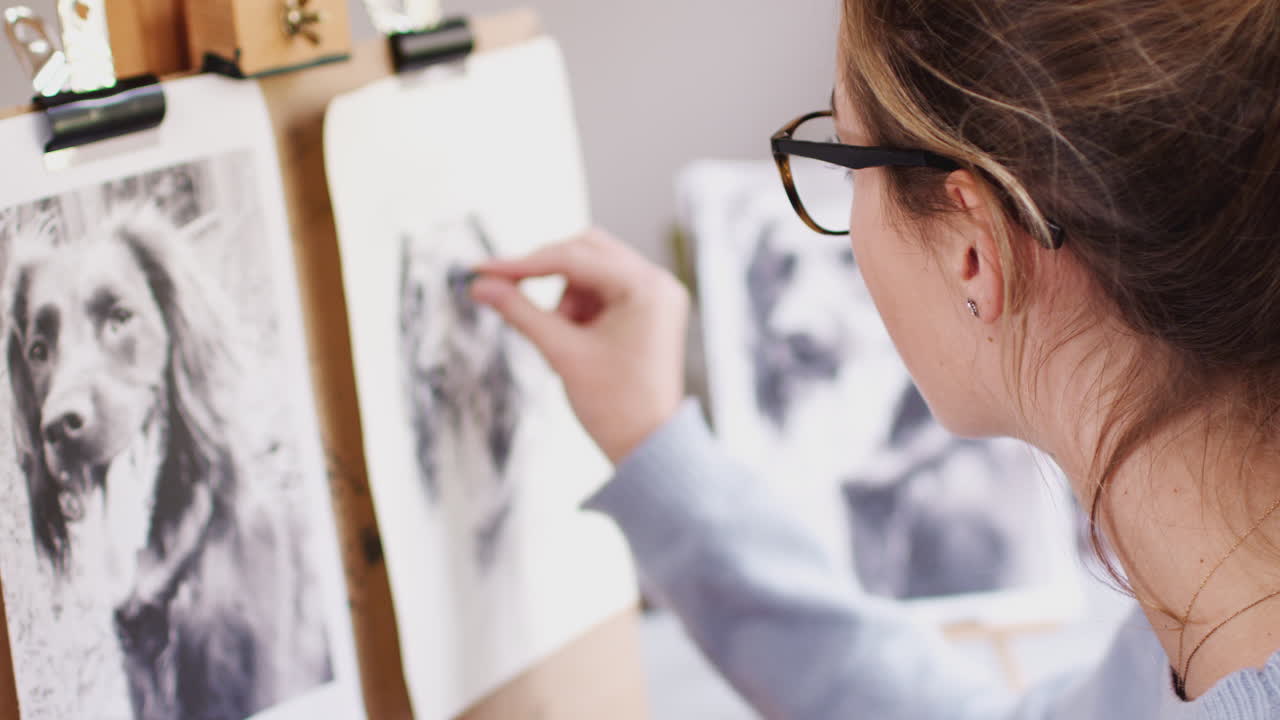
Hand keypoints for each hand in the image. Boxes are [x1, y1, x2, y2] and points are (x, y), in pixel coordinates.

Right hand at [470, 228, 689, 463]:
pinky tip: (578, 338)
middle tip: (510, 293)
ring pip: (591, 269)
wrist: (647, 445)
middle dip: (547, 275)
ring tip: (565, 341)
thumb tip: (480, 285)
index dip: (523, 263)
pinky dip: (579, 306)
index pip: (574, 258)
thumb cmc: (614, 406)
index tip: (483, 270)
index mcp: (645, 288)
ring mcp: (656, 294)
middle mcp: (657, 281)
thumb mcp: (561, 353)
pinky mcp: (649, 308)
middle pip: (586, 251)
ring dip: (565, 296)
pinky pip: (603, 289)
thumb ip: (519, 312)